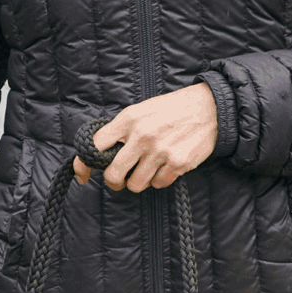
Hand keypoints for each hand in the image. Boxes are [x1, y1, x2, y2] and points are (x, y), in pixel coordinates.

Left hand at [73, 84, 218, 191]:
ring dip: (138, 181)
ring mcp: (160, 151)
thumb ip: (121, 130)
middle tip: (119, 179)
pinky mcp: (178, 163)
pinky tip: (166, 165)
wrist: (208, 107)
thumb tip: (100, 154)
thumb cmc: (170, 110)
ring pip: (135, 184)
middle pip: (113, 174)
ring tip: (147, 169)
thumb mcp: (141, 110)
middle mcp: (142, 135)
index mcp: (129, 119)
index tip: (83, 176)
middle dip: (114, 182)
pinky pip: (158, 184)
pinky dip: (159, 179)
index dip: (84, 164)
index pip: (95, 146)